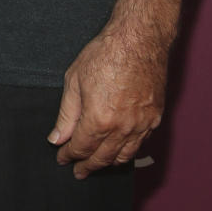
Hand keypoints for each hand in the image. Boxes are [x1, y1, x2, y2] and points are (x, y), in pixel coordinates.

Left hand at [48, 23, 166, 178]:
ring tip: (96, 164)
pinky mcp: (154, 118)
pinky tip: (119, 150)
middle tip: (78, 171)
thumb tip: (57, 138)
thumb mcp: (74, 81)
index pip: (81, 148)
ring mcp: (141, 125)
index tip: (62, 158)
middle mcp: (122, 128)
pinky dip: (127, 151)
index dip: (69, 155)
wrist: (138, 40)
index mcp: (98, 119)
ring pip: (123, 156)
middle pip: (102, 157)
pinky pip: (140, 144)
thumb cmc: (104, 54)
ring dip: (108, 163)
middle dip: (87, 166)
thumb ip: (66, 115)